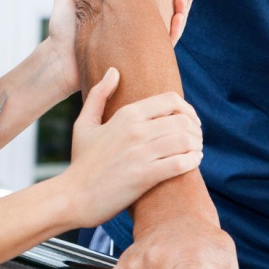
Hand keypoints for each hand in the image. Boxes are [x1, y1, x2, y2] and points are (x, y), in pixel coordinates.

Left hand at [46, 0, 197, 94]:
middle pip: (171, 7)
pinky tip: (178, 17)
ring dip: (184, 9)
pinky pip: (165, 44)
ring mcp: (141, 41)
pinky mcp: (140, 57)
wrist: (58, 60)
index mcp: (127, 9)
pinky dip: (175, 30)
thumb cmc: (62, 28)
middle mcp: (137, 24)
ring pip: (173, 24)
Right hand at [60, 68, 202, 225]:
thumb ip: (99, 95)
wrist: (72, 197)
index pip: (170, 100)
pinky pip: (179, 164)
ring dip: (197, 146)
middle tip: (196, 139)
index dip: (187, 109)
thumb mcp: (85, 124)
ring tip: (196, 151)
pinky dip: (192, 161)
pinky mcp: (143, 176)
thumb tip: (114, 71)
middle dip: (196, 130)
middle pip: (183, 121)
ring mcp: (140, 153)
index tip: (190, 121)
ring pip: (185, 141)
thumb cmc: (81, 162)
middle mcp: (135, 130)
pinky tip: (193, 163)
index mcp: (126, 115)